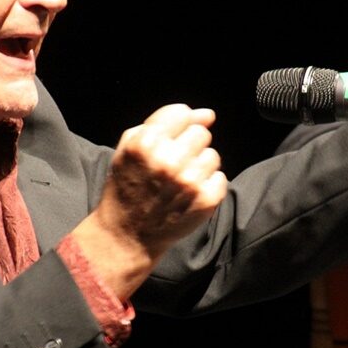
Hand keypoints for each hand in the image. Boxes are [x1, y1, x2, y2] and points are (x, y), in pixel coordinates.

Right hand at [71, 104, 227, 297]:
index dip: (178, 127)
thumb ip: (164, 121)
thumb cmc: (128, 186)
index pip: (182, 113)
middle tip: (174, 165)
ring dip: (199, 166)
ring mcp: (190, 181)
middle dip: (189, 146)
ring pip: (212, 155)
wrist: (127, 234)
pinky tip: (188, 195)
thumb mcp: (129, 148)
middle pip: (201, 133)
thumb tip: (208, 114)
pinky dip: (207, 185)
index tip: (170, 142)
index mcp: (146, 143)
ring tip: (180, 182)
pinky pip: (220, 177)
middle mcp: (169, 160)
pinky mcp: (206, 200)